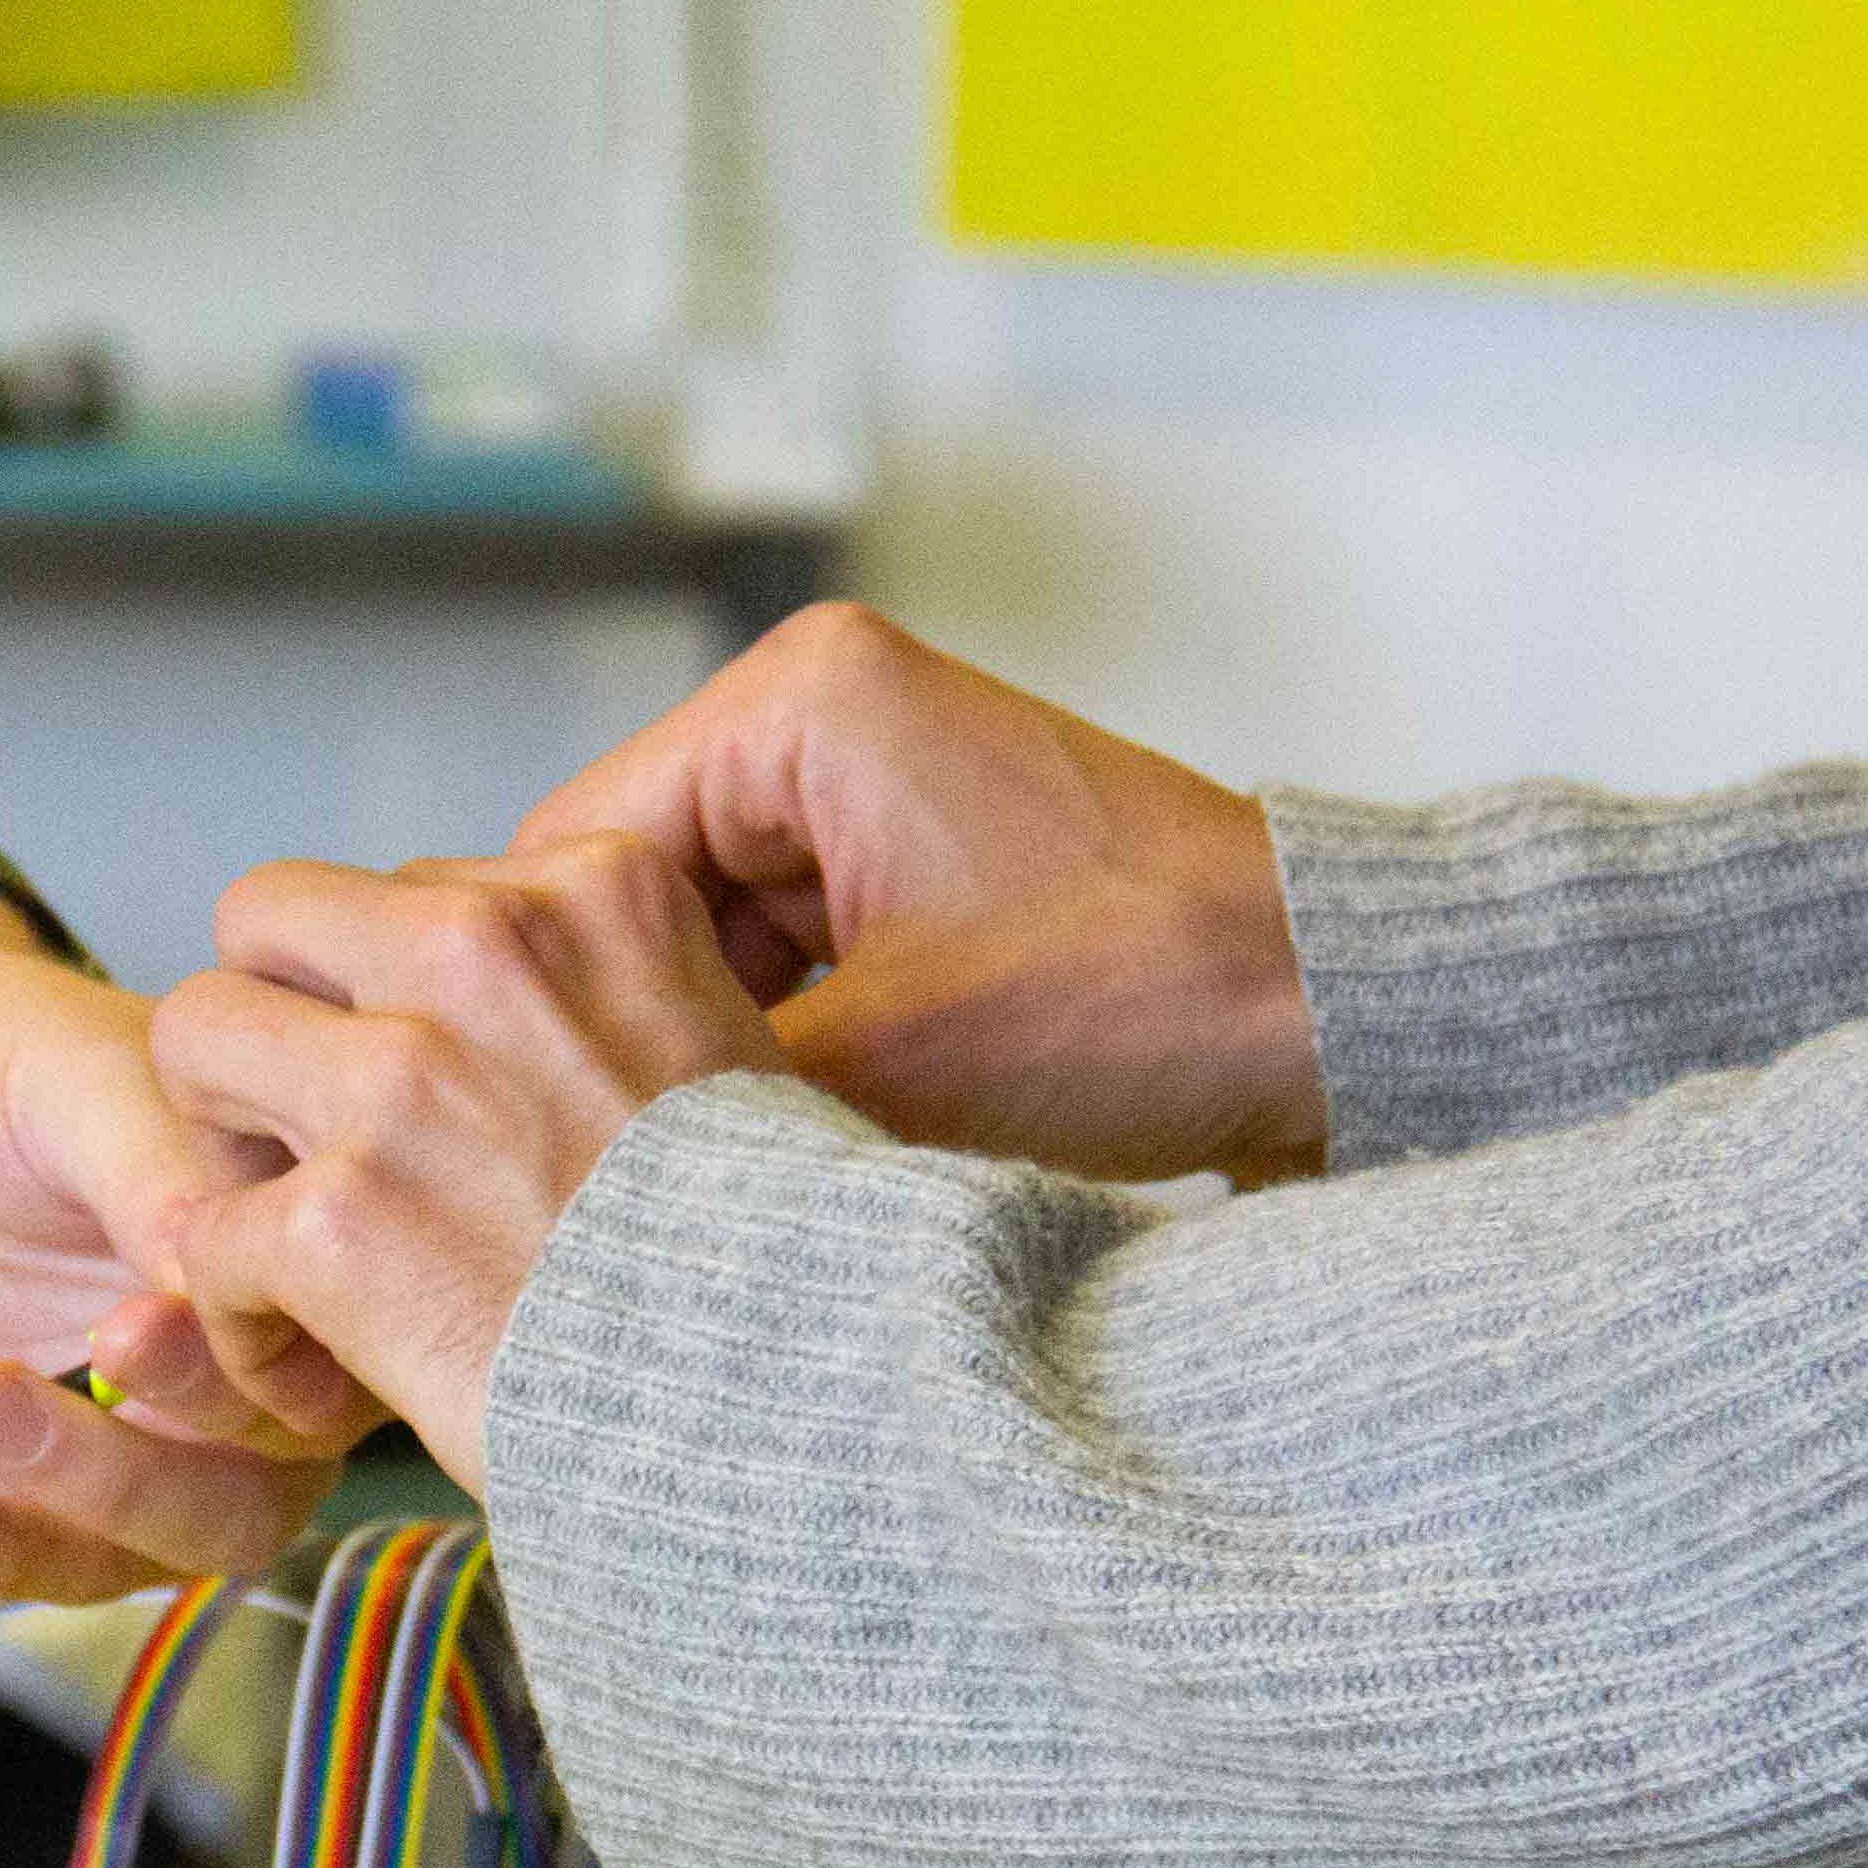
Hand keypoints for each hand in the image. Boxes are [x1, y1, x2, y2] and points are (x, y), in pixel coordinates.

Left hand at [0, 884, 367, 1600]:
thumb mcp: (75, 1079)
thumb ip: (156, 1175)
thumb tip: (216, 1280)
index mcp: (302, 1239)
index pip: (340, 1344)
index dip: (263, 1358)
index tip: (143, 1320)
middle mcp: (258, 1354)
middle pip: (272, 1470)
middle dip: (165, 1442)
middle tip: (76, 1358)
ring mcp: (165, 1432)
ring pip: (179, 1532)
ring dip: (77, 1497)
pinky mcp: (60, 1486)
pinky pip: (52, 1556)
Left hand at [150, 836, 780, 1483]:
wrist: (803, 1401)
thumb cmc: (784, 1263)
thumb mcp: (728, 1047)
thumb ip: (600, 996)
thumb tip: (511, 1022)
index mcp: (591, 892)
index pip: (405, 890)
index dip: (393, 997)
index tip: (429, 1094)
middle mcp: (481, 953)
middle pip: (265, 921)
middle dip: (272, 1025)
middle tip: (308, 1136)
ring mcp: (396, 1083)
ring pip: (191, 1037)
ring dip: (224, 1140)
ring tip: (283, 1234)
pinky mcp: (335, 1223)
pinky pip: (203, 1233)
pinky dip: (240, 1313)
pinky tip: (310, 1359)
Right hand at [515, 603, 1321, 1182]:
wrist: (1338, 1015)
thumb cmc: (1151, 997)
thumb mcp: (883, 1065)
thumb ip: (693, 1089)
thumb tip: (552, 1151)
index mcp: (795, 702)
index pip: (566, 853)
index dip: (535, 1000)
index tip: (530, 1124)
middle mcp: (821, 716)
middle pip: (625, 899)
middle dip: (631, 1028)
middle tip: (615, 1165)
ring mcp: (873, 789)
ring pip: (698, 945)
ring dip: (706, 1050)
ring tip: (707, 1162)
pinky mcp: (917, 863)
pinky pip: (782, 961)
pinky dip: (776, 1048)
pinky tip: (781, 1140)